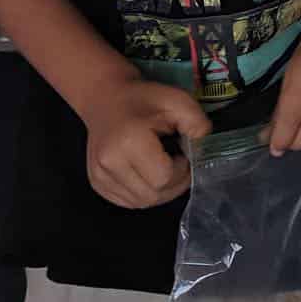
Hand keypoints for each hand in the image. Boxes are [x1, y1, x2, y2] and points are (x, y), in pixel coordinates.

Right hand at [81, 77, 210, 208]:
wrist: (106, 99)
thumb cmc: (144, 99)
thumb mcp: (177, 100)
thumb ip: (196, 122)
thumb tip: (204, 148)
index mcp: (129, 141)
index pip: (163, 177)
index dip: (181, 171)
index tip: (184, 155)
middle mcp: (110, 163)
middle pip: (152, 195)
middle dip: (174, 185)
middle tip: (180, 165)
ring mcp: (99, 176)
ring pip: (140, 202)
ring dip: (160, 192)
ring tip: (166, 169)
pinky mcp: (97, 184)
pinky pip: (127, 201)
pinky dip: (144, 194)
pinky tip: (150, 175)